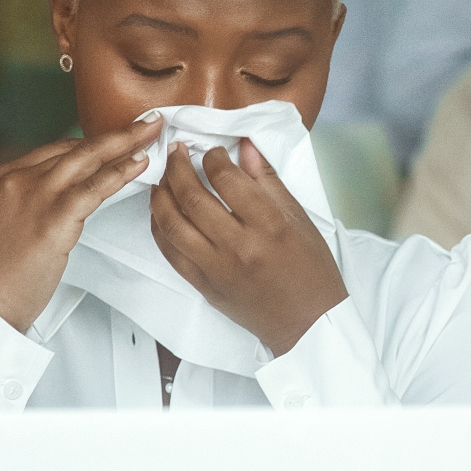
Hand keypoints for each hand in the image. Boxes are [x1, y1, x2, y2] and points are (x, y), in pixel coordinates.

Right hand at [0, 119, 162, 331]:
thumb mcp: (9, 224)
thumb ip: (34, 202)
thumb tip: (70, 194)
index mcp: (6, 177)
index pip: (58, 150)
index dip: (93, 143)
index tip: (118, 138)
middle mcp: (19, 179)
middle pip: (76, 148)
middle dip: (116, 134)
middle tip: (148, 122)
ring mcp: (35, 196)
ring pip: (88, 160)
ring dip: (126, 144)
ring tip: (153, 134)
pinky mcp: (53, 219)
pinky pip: (95, 188)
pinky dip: (121, 173)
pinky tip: (140, 165)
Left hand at [150, 140, 347, 356]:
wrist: (308, 323)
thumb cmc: (311, 270)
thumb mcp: (300, 219)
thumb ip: (268, 181)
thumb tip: (245, 146)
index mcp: (269, 225)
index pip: (227, 180)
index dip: (212, 158)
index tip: (212, 152)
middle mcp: (239, 246)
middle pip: (192, 198)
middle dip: (177, 167)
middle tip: (177, 152)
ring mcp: (217, 269)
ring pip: (172, 224)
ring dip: (160, 195)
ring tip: (162, 178)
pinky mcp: (204, 286)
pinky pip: (170, 253)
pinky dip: (159, 228)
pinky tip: (160, 211)